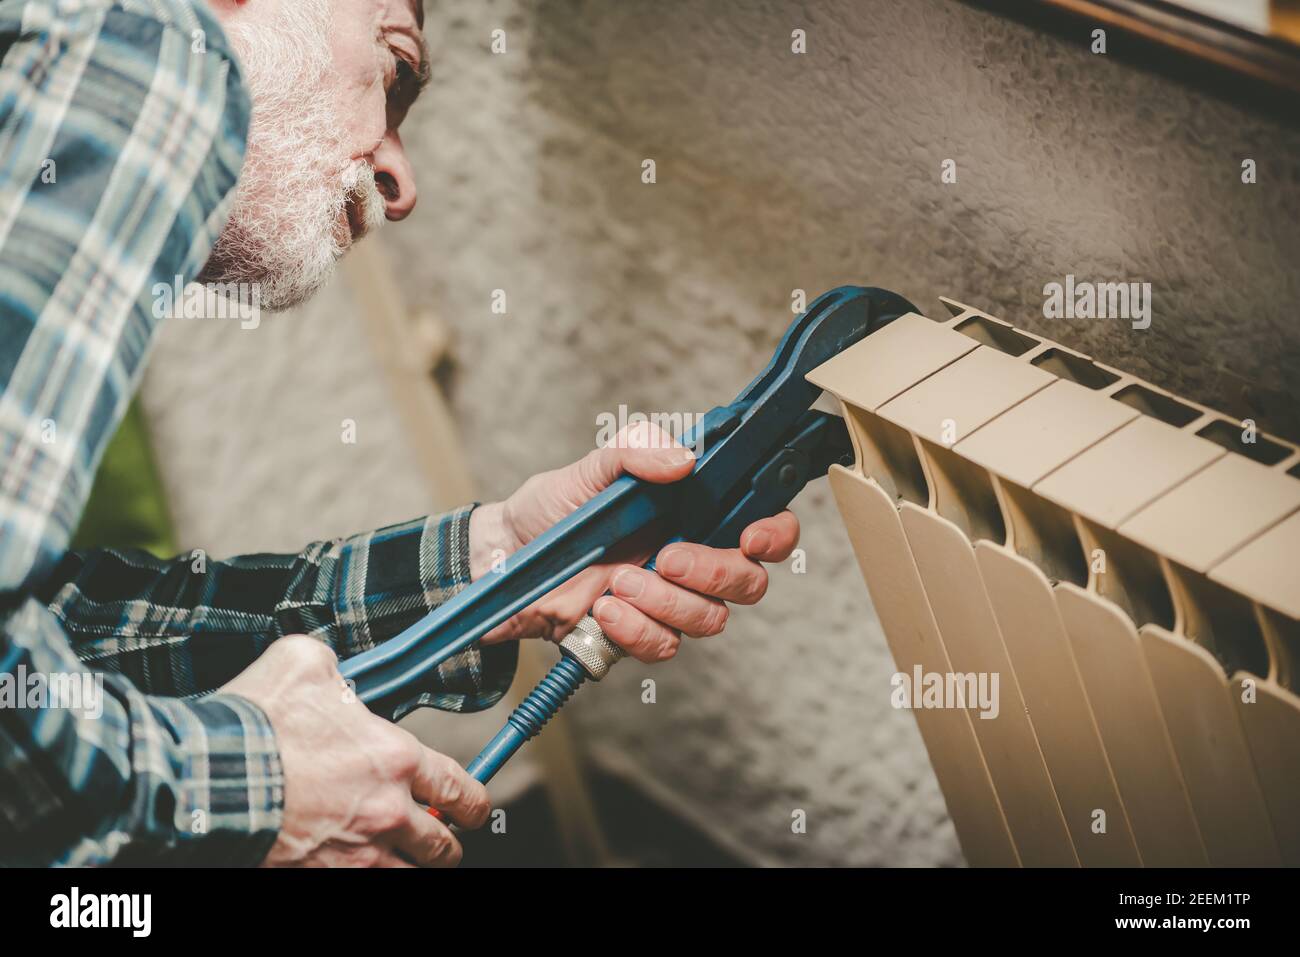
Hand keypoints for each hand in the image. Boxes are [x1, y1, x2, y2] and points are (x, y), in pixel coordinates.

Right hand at [222, 636, 489, 866]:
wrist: (203, 777)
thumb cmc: (254, 721)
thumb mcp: (304, 662)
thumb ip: (335, 668)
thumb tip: (333, 671)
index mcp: (395, 760)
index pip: (461, 790)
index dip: (474, 803)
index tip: (473, 808)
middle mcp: (386, 814)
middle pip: (442, 848)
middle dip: (445, 845)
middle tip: (439, 841)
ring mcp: (354, 857)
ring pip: (408, 878)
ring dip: (409, 868)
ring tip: (401, 860)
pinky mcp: (318, 879)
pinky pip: (360, 889)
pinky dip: (362, 878)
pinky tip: (352, 868)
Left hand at [469, 422, 799, 661]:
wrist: (506, 553)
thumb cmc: (556, 506)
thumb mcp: (593, 467)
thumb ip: (636, 451)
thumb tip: (683, 460)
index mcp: (696, 513)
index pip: (765, 525)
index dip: (775, 535)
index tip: (752, 537)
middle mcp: (693, 559)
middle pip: (748, 582)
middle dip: (714, 572)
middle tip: (668, 557)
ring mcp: (669, 601)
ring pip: (710, 619)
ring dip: (666, 602)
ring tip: (618, 582)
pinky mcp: (640, 635)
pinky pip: (664, 646)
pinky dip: (636, 630)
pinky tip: (603, 609)